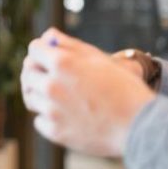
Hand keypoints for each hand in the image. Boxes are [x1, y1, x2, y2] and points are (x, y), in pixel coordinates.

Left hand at [20, 28, 155, 156]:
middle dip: (36, 72)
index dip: (41, 51)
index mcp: (62, 63)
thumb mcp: (98, 59)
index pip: (34, 49)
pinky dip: (48, 118)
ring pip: (30, 97)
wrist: (140, 126)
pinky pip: (39, 120)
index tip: (47, 56)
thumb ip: (69, 45)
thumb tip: (47, 37)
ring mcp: (51, 110)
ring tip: (57, 96)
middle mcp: (52, 85)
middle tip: (47, 76)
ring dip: (39, 95)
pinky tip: (65, 115)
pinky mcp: (54, 131)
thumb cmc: (122, 88)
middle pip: (27, 73)